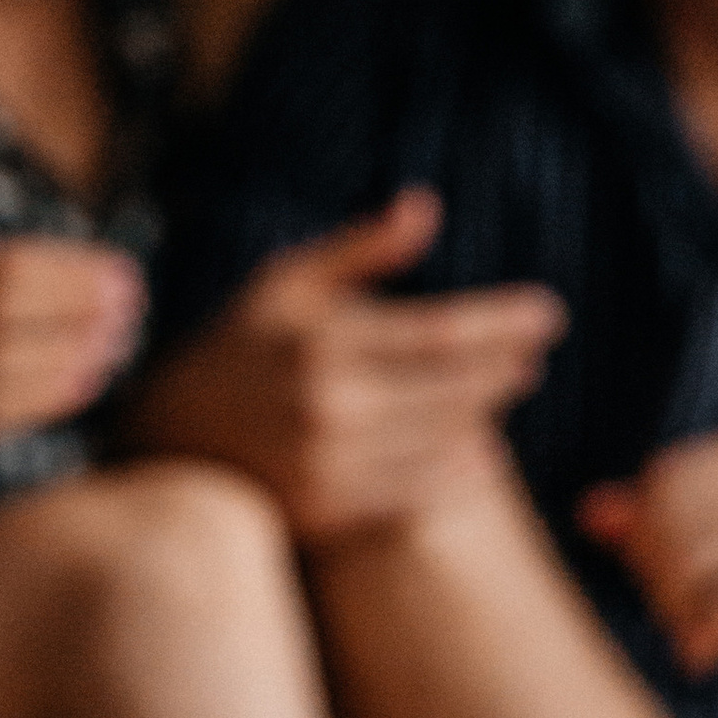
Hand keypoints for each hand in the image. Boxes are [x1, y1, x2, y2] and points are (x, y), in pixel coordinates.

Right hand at [0, 241, 143, 481]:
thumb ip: (11, 298)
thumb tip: (103, 281)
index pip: (7, 263)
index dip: (70, 268)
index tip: (123, 273)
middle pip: (2, 302)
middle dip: (72, 302)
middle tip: (127, 307)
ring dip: (64, 350)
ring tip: (115, 345)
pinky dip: (42, 395)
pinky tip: (85, 384)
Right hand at [139, 187, 565, 540]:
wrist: (169, 436)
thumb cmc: (239, 347)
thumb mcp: (286, 283)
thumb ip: (360, 250)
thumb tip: (425, 206)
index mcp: (325, 340)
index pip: (445, 332)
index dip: (506, 324)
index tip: (548, 314)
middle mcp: (330, 404)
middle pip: (454, 389)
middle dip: (506, 368)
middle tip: (536, 353)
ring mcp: (328, 463)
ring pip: (441, 442)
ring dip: (486, 416)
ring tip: (510, 389)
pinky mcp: (325, 510)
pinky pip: (412, 492)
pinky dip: (456, 471)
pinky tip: (481, 452)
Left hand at [577, 419, 717, 680]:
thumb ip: (680, 516)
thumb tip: (592, 514)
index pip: (665, 479)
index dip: (645, 533)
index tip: (659, 580)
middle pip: (671, 521)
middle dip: (655, 578)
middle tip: (674, 618)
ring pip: (693, 566)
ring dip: (677, 614)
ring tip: (691, 640)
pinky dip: (705, 639)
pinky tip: (706, 658)